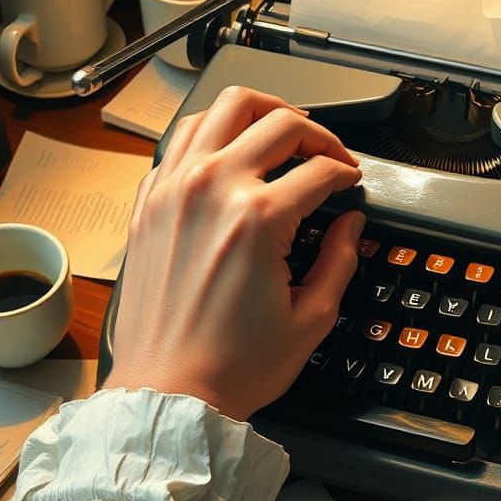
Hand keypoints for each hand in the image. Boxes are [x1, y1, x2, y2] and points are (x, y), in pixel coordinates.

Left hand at [103, 86, 363, 419]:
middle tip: (329, 155)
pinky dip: (214, 132)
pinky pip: (182, 138)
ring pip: (224, 108)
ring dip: (263, 111)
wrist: (166, 392)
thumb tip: (351, 222)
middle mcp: (212, 189)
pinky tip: (231, 151)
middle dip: (318, 133)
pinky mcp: (150, 200)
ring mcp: (174, 188)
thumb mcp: (311, 319)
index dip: (347, 172)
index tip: (351, 182)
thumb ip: (341, 259)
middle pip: (280, 123)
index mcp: (257, 219)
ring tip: (283, 129)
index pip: (320, 168)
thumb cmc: (230, 367)